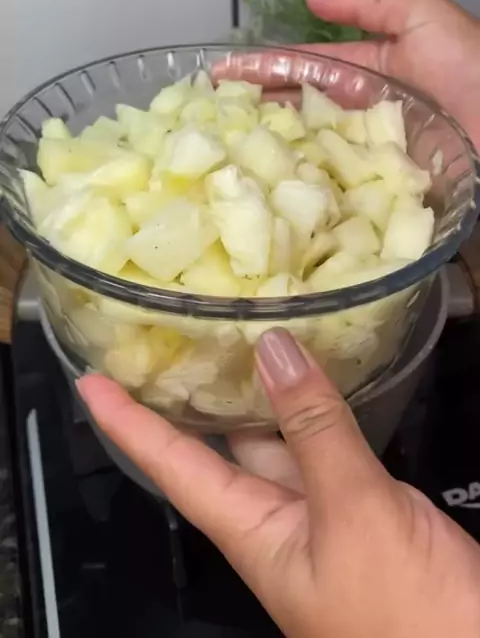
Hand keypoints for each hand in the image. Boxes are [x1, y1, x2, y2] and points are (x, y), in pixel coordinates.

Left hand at [77, 330, 479, 637]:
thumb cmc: (403, 615)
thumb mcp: (352, 518)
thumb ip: (314, 434)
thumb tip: (272, 351)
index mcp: (252, 531)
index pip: (172, 465)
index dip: (128, 424)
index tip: (90, 383)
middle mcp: (278, 519)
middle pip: (223, 445)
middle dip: (196, 394)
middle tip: (176, 333)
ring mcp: (325, 512)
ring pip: (280, 439)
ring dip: (262, 391)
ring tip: (243, 332)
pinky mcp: (369, 506)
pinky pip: (328, 445)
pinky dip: (319, 406)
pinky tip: (319, 374)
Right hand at [219, 0, 479, 152]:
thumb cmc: (471, 63)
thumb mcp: (423, 14)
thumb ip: (369, 4)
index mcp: (370, 66)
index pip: (306, 65)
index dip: (264, 66)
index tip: (220, 72)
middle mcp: (362, 106)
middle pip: (299, 104)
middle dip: (255, 104)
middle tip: (205, 112)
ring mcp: (367, 144)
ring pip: (309, 140)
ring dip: (269, 140)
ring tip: (222, 142)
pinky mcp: (377, 176)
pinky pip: (334, 172)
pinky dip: (303, 173)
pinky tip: (267, 174)